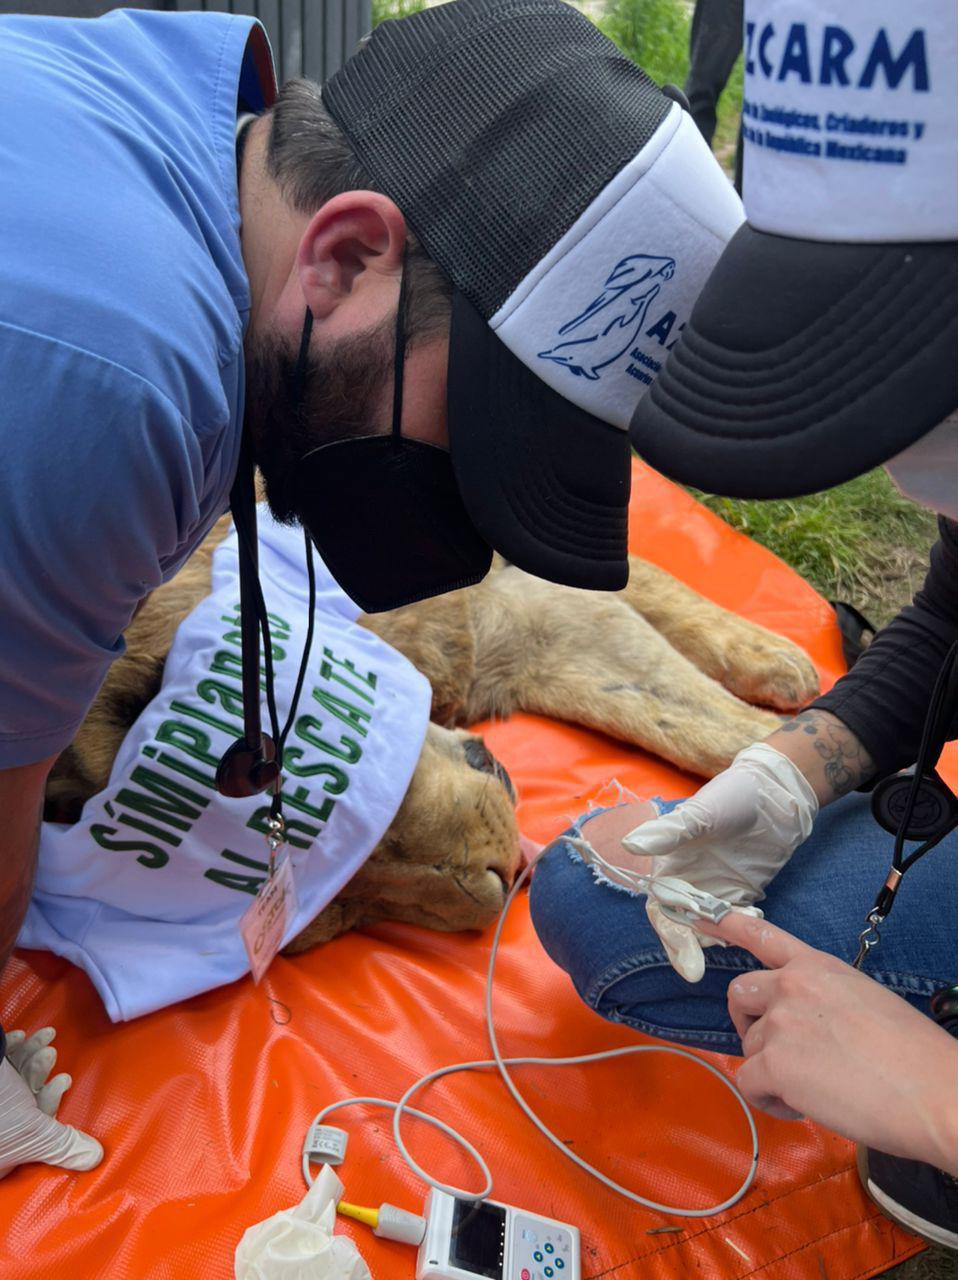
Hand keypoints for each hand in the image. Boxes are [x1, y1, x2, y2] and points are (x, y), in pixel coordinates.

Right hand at [0, 1027, 102, 1178]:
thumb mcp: (34, 1131)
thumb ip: (63, 1146)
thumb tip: (96, 1160)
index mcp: (1, 1150)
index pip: (31, 1133)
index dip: (50, 1105)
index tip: (63, 1080)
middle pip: (24, 1099)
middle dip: (41, 1072)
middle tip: (50, 1054)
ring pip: (15, 1077)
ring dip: (33, 1054)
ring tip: (44, 1039)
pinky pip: (1, 1060)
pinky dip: (15, 1046)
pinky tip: (21, 1036)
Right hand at [619, 743, 817, 980]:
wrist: (777, 794)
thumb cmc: (732, 796)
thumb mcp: (701, 813)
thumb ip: (668, 833)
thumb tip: (630, 845)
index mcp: (670, 864)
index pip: (661, 907)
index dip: (668, 932)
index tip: (681, 952)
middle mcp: (688, 881)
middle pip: (680, 926)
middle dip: (685, 948)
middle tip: (695, 972)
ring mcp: (715, 890)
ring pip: (708, 928)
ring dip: (716, 939)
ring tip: (732, 941)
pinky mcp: (741, 894)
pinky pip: (735, 922)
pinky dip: (741, 928)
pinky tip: (754, 919)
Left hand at [698, 912, 957, 1174]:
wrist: (934, 1091)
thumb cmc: (914, 1056)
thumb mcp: (867, 1002)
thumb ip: (825, 1001)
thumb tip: (810, 1028)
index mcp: (819, 967)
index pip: (762, 935)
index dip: (725, 925)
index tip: (697, 916)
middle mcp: (793, 985)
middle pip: (740, 994)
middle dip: (749, 1024)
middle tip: (776, 1053)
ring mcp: (781, 1021)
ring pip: (748, 1045)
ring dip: (770, 1070)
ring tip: (811, 1089)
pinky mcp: (775, 1062)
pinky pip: (749, 1083)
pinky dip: (769, 1101)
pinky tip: (801, 1107)